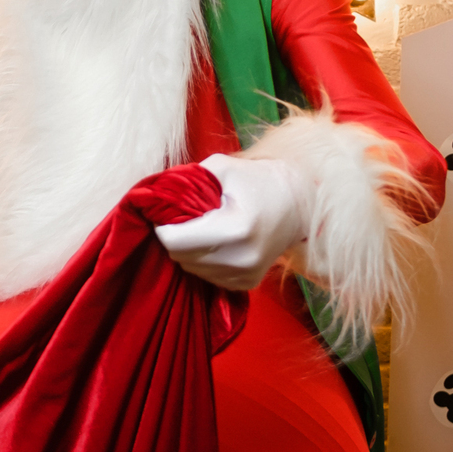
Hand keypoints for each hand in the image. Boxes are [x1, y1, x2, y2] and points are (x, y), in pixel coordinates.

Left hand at [153, 154, 306, 291]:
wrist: (298, 203)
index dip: (163, 227)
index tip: (165, 214)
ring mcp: (246, 274)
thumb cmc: (257, 180)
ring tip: (202, 229)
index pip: (175, 242)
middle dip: (175, 237)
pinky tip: (216, 243)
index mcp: (235, 228)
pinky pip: (207, 276)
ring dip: (189, 250)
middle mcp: (241, 258)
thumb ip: (186, 180)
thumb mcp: (221, 168)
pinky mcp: (247, 283)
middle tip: (183, 219)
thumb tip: (154, 196)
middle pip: (181, 257)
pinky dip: (204, 261)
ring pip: (191, 269)